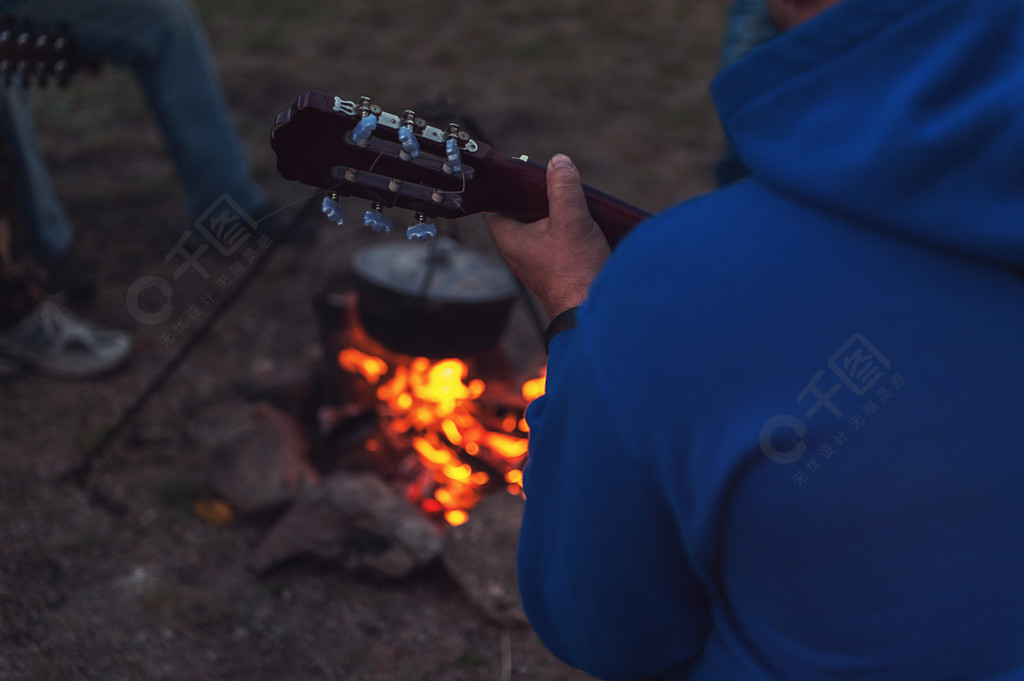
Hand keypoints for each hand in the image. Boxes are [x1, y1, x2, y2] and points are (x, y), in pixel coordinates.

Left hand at [486, 154, 609, 320]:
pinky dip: (564, 232)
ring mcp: (536, 264)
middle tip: (552, 182)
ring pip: (539, 229)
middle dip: (536, 198)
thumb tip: (558, 162)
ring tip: (570, 200)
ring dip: (553, 215)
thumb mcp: (571, 221)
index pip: (495, 206)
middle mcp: (518, 253)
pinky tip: (582, 224)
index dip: (505, 188)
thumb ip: (563, 188)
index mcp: (510, 239)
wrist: (590, 310)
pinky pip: (553, 244)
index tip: (521, 173)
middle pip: (520, 215)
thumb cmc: (575, 272)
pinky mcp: (554, 272)